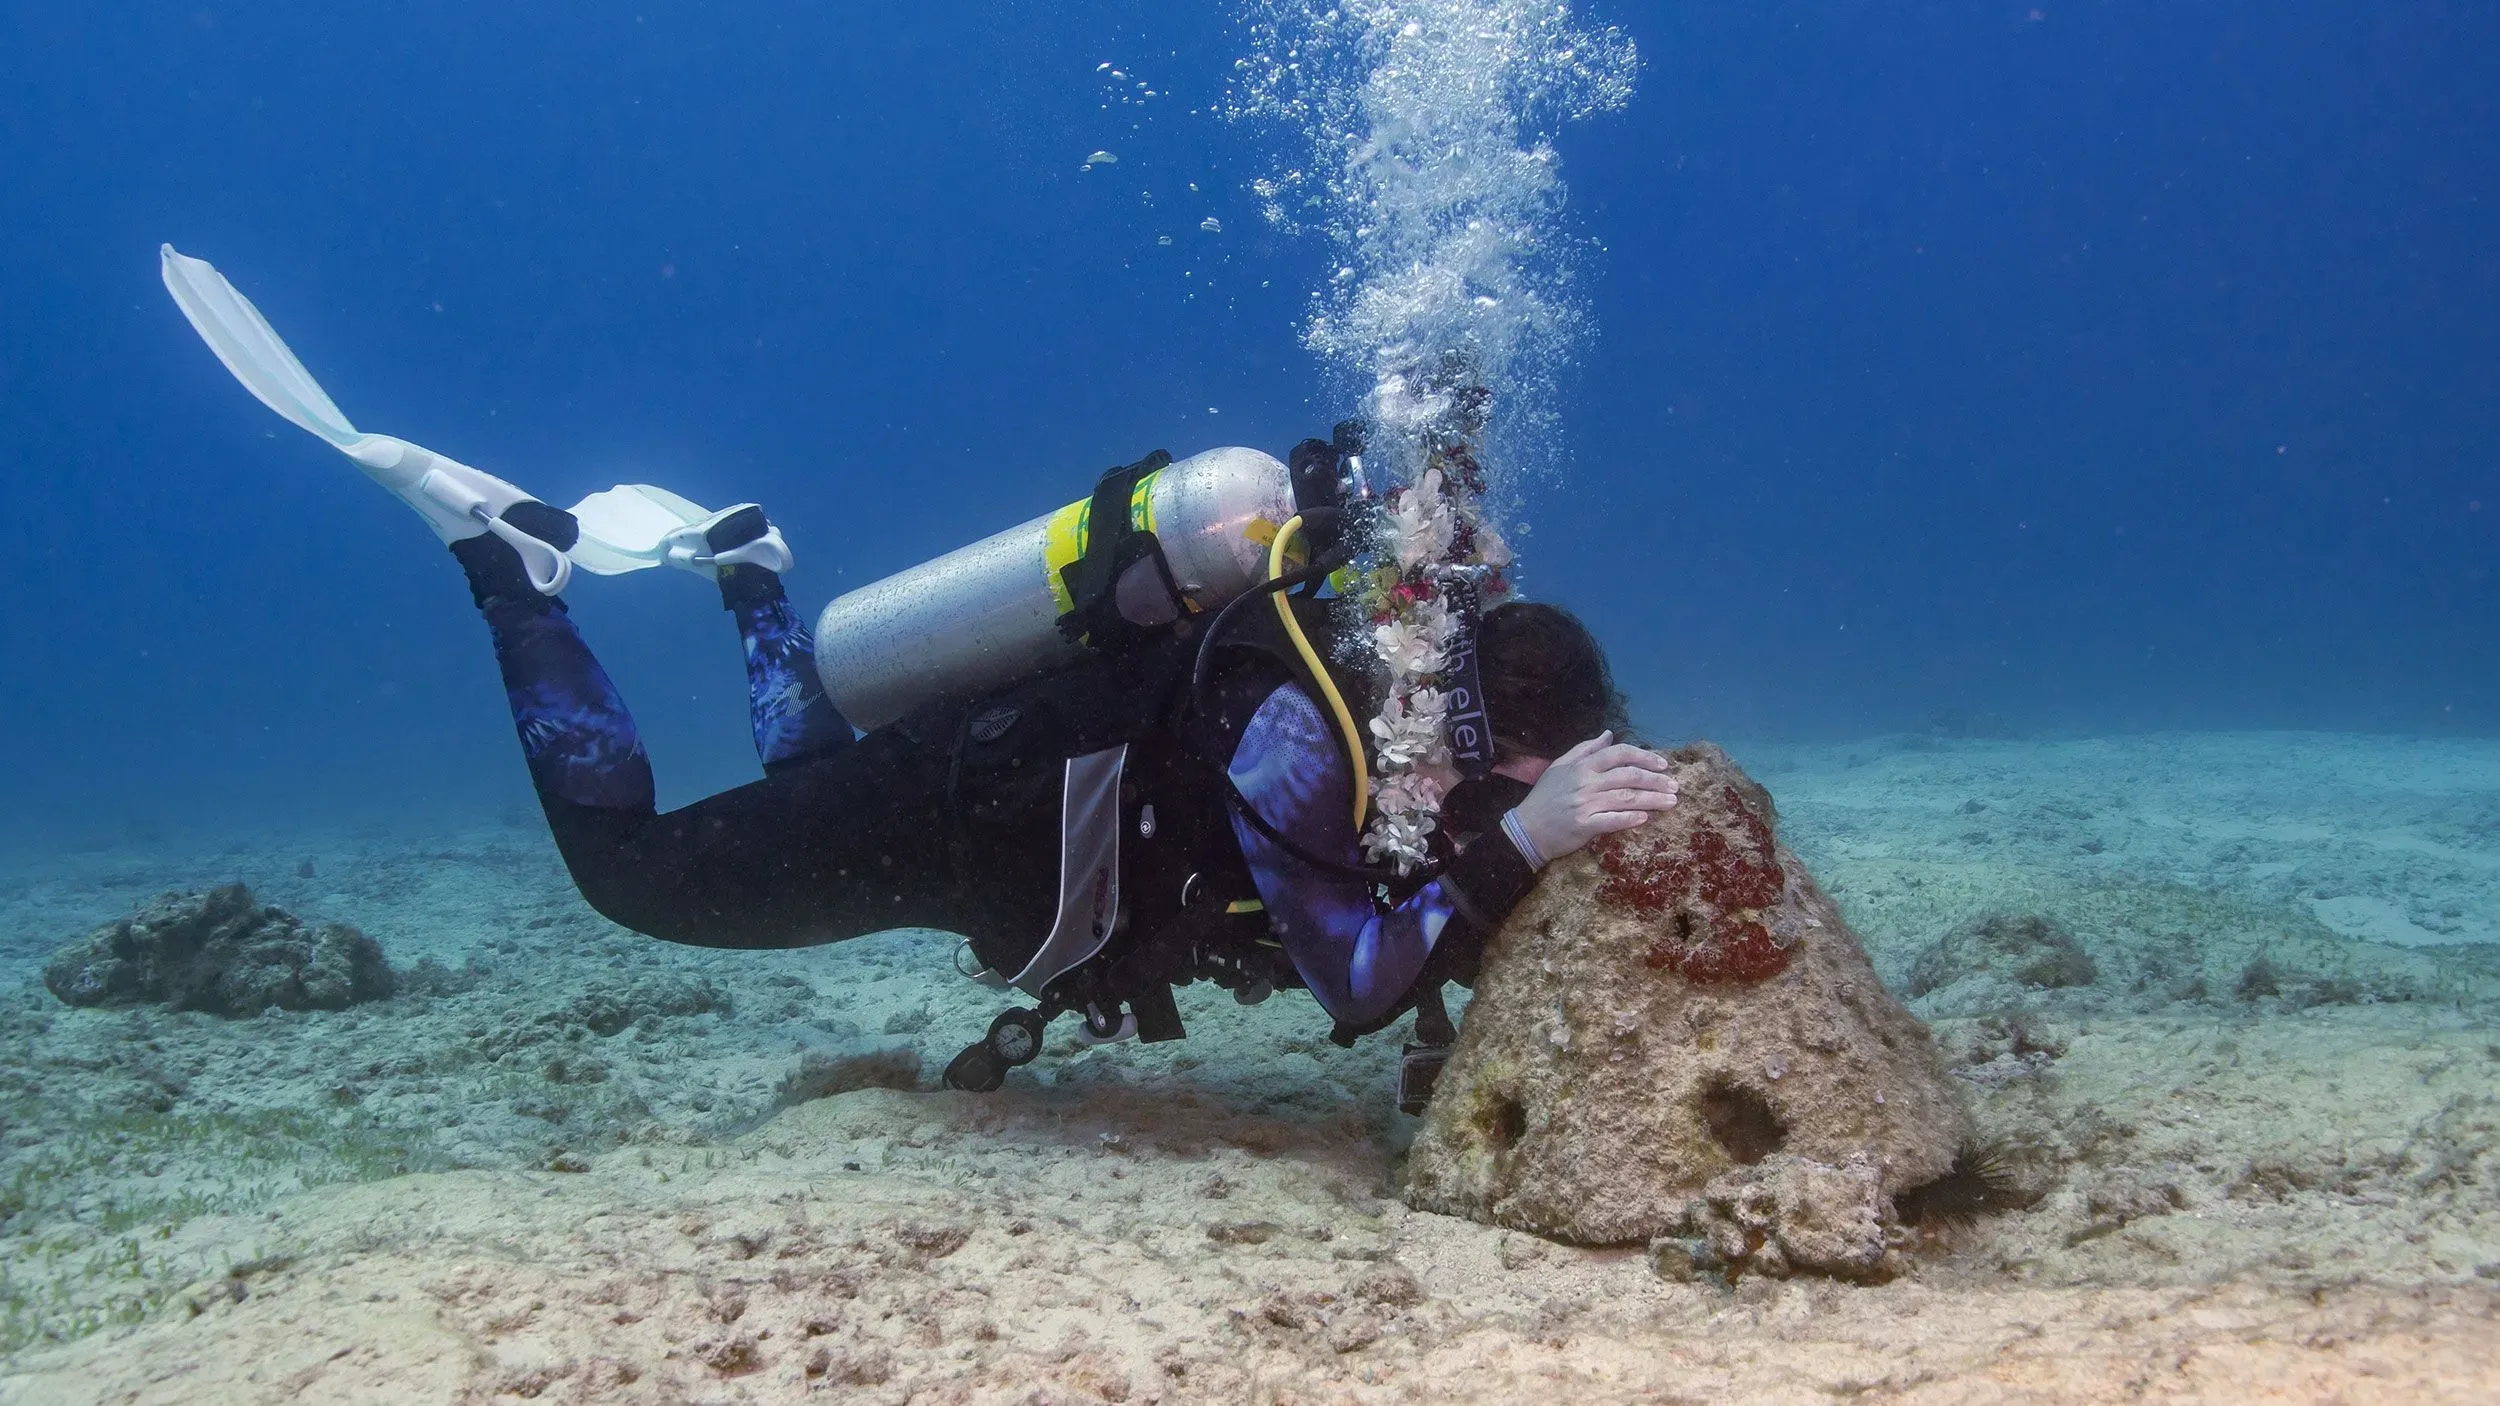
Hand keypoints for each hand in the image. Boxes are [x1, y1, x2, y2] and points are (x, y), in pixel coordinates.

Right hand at [1507, 731, 1678, 865]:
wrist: (1526, 828)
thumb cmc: (1545, 796)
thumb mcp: (1560, 766)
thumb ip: (1585, 749)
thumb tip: (1608, 734)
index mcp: (1582, 765)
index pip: (1619, 754)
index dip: (1644, 757)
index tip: (1663, 764)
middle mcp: (1586, 782)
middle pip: (1629, 776)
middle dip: (1656, 780)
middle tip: (1675, 786)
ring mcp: (1585, 804)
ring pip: (1626, 798)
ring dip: (1652, 799)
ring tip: (1671, 802)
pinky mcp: (1584, 825)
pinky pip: (1612, 821)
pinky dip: (1630, 819)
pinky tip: (1645, 818)